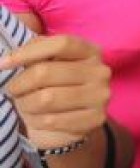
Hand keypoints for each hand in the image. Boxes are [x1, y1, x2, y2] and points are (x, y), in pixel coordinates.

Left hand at [1, 35, 110, 149]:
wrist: (68, 123)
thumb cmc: (51, 87)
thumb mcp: (45, 63)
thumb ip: (34, 51)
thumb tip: (8, 56)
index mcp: (90, 51)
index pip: (61, 44)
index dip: (28, 52)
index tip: (2, 63)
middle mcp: (100, 71)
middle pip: (46, 71)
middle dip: (19, 84)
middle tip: (14, 91)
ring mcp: (101, 95)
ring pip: (46, 98)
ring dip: (26, 105)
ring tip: (26, 105)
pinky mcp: (96, 119)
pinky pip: (52, 121)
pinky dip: (36, 122)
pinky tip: (39, 120)